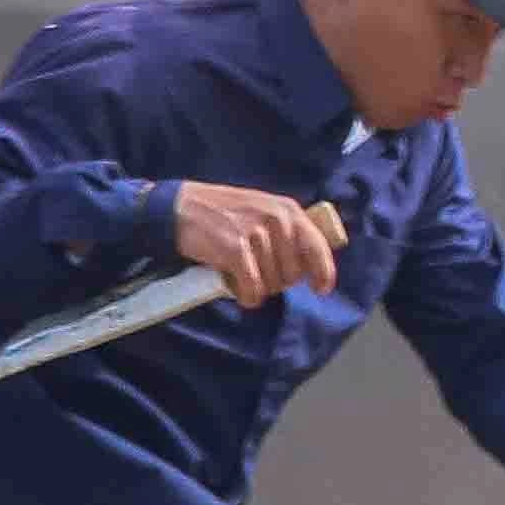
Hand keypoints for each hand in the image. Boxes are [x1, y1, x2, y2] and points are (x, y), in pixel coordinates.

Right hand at [172, 182, 347, 305]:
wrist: (180, 208)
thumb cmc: (223, 213)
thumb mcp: (263, 210)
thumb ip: (286, 231)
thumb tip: (308, 265)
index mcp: (288, 209)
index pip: (317, 246)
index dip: (323, 272)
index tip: (321, 288)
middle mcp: (277, 219)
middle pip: (293, 273)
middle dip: (278, 281)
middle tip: (258, 274)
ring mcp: (256, 234)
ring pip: (272, 283)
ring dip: (259, 288)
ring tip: (242, 276)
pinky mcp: (235, 250)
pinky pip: (253, 288)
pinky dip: (247, 296)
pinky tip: (240, 292)